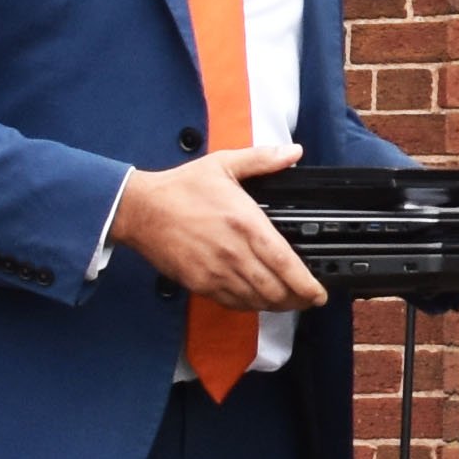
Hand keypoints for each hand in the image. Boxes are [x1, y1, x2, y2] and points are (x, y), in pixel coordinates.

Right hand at [110, 142, 324, 310]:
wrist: (140, 209)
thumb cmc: (181, 188)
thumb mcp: (224, 164)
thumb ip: (262, 160)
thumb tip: (293, 152)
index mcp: (246, 224)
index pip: (286, 264)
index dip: (306, 284)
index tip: (318, 292)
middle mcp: (234, 253)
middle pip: (275, 290)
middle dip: (297, 299)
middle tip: (308, 298)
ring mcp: (216, 272)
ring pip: (256, 301)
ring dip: (276, 306)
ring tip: (288, 301)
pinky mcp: (200, 284)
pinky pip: (232, 303)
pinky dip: (250, 306)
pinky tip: (257, 299)